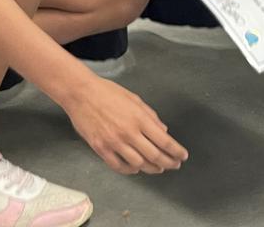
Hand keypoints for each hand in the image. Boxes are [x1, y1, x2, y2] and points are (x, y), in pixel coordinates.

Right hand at [64, 76, 188, 174]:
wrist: (81, 93)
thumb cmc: (107, 92)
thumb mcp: (135, 99)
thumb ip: (151, 116)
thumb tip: (163, 131)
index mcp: (140, 119)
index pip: (164, 141)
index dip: (176, 151)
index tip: (182, 156)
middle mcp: (129, 133)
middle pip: (154, 156)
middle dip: (168, 163)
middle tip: (174, 165)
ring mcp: (114, 142)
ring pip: (138, 164)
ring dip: (151, 169)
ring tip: (158, 168)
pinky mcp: (100, 148)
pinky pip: (118, 166)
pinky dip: (130, 170)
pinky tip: (135, 168)